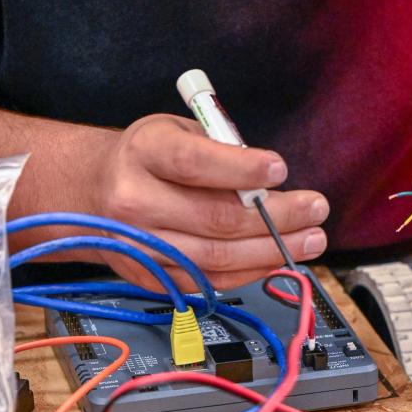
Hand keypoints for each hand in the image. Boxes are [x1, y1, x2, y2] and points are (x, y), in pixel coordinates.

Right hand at [87, 114, 328, 289]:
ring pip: (216, 257)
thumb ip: (220, 149)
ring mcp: (140, 245)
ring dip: (272, 249)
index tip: (280, 169)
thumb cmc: (150, 157)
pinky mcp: (150, 277)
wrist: (96, 192)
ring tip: (311, 237)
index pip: (194, 163)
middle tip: (315, 208)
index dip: (241, 168)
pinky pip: (208, 281)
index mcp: (143, 152)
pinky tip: (278, 257)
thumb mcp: (178, 130)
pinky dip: (249, 271)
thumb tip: (269, 180)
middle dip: (276, 215)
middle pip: (214, 217)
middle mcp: (134, 201)